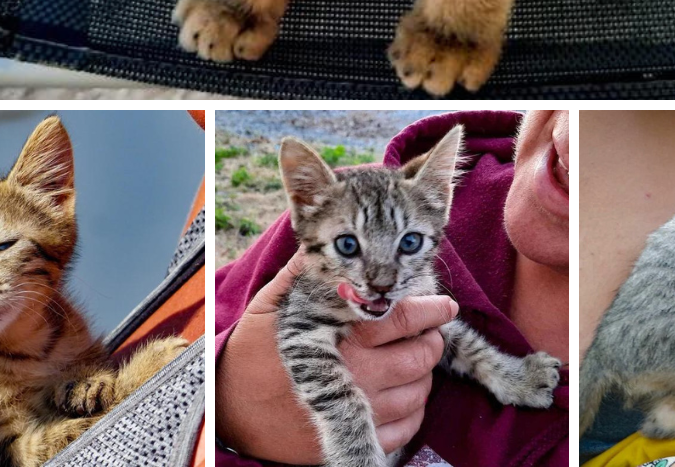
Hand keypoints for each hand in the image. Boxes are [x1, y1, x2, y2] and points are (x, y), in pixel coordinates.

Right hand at [216, 249, 456, 462]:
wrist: (228, 410)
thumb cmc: (253, 350)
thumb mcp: (274, 302)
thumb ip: (306, 271)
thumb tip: (324, 238)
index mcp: (339, 333)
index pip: (404, 316)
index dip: (432, 308)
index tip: (445, 303)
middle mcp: (356, 373)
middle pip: (422, 355)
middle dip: (432, 339)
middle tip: (427, 331)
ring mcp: (358, 410)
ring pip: (420, 391)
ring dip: (423, 374)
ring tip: (411, 359)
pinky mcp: (354, 437)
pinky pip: (407, 429)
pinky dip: (412, 411)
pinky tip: (398, 394)